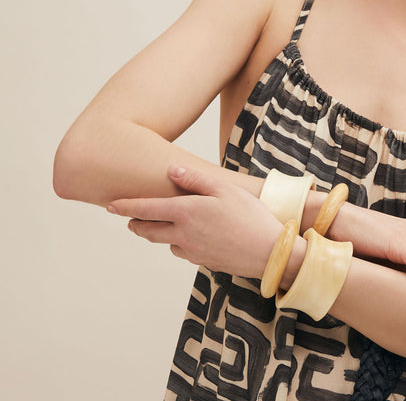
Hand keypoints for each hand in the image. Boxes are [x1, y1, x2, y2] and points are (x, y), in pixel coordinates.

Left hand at [107, 165, 282, 277]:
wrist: (269, 252)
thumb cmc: (250, 215)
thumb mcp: (225, 189)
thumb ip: (196, 180)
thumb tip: (173, 171)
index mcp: (185, 213)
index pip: (145, 209)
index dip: (125, 207)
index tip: (109, 205)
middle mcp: (182, 234)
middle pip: (148, 230)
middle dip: (136, 223)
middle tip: (129, 218)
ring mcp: (191, 251)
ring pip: (165, 242)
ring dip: (158, 234)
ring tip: (159, 225)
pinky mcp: (202, 261)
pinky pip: (183, 251)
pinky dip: (179, 243)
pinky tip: (191, 236)